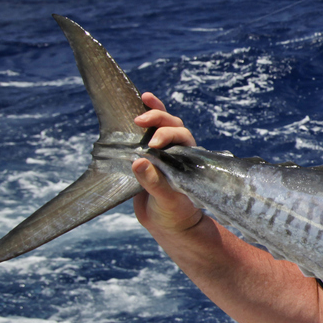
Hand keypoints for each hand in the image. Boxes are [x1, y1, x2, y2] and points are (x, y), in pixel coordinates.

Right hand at [132, 92, 203, 235]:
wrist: (167, 224)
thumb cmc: (173, 213)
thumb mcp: (165, 200)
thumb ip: (153, 182)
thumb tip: (139, 162)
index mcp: (188, 159)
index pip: (182, 137)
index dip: (167, 135)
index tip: (152, 144)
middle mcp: (178, 152)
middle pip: (173, 125)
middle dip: (159, 118)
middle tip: (140, 120)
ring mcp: (164, 152)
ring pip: (162, 125)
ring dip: (154, 112)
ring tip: (143, 98)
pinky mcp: (148, 155)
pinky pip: (147, 134)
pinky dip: (144, 120)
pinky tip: (134, 108)